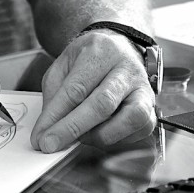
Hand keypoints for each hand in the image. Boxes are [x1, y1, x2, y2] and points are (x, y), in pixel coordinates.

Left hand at [31, 29, 156, 152]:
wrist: (118, 48)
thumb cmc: (88, 59)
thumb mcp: (63, 66)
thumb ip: (54, 96)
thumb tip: (47, 130)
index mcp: (100, 51)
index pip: (77, 88)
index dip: (57, 116)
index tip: (41, 137)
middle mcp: (126, 68)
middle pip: (102, 104)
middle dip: (73, 129)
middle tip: (51, 144)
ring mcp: (143, 87)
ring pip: (129, 118)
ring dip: (100, 135)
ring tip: (81, 137)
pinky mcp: (152, 106)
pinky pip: (140, 129)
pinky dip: (119, 139)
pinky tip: (102, 134)